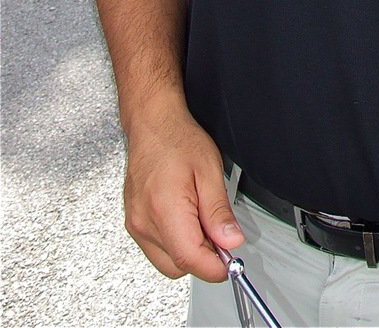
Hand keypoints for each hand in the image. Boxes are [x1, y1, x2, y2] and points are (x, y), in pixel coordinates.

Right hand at [123, 101, 244, 279]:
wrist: (152, 125)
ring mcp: (135, 224)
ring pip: (166, 261)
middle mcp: (144, 222)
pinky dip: (175, 241)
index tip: (231, 261)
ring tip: (200, 217)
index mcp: (164, 209)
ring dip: (188, 250)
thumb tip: (231, 241)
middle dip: (203, 258)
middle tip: (220, 232)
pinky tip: (186, 218)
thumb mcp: (210, 171)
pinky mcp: (133, 223)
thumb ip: (220, 211)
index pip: (190, 259)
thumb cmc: (177, 139)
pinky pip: (156, 248)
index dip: (216, 266)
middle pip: (178, 267)